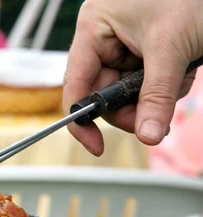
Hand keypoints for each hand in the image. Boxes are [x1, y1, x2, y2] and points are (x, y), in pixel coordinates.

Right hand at [62, 0, 202, 155]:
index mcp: (94, 27)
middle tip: (154, 119)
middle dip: (132, 107)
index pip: (76, 83)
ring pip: (128, 91)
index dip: (83, 118)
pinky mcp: (146, 50)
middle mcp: (104, 37)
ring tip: (182, 78)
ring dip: (156, 96)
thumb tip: (147, 134)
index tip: (95, 144)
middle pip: (104, 92)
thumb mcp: (170, 48)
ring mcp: (125, 43)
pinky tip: (185, 72)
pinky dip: (168, 86)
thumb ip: (156, 95)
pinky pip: (147, 83)